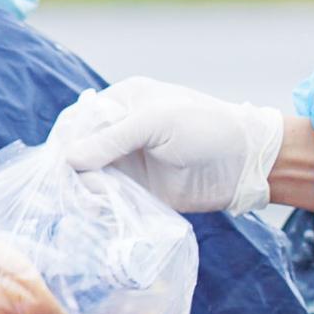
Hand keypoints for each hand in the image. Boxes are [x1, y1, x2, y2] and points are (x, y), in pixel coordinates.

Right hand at [49, 77, 288, 215]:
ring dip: (87, 190)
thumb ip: (112, 140)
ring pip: (87, 178)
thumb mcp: (157, 123)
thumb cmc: (205, 128)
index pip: (78, 120)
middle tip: (92, 183)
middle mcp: (118, 132)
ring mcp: (126, 163)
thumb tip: (69, 159)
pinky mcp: (136, 191)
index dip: (68, 139)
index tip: (69, 161)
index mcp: (122, 103)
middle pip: (77, 150)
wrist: (244, 163)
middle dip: (76, 168)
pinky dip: (100, 206)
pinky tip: (105, 210)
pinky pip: (106, 199)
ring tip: (102, 199)